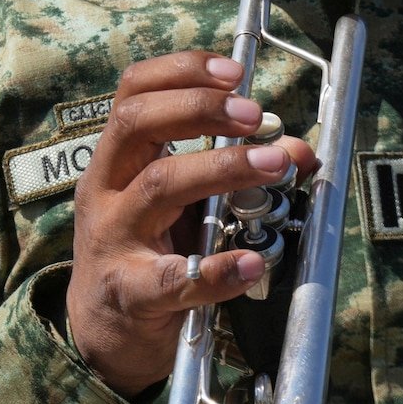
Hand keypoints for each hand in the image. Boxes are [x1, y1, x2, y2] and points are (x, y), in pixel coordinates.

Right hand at [67, 51, 317, 396]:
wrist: (103, 331)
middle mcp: (109, 190)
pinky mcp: (130, 292)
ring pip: (160, 187)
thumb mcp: (185, 204)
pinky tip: (252, 262)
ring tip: (275, 165)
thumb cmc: (148, 251)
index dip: (181, 72)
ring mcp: (115, 239)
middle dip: (200, 108)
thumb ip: (235, 172)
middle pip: (137, 124)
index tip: (234, 72)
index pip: (133, 93)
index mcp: (118, 160)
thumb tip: (299, 151)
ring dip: (223, 168)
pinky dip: (216, 269)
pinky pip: (172, 278)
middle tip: (257, 115)